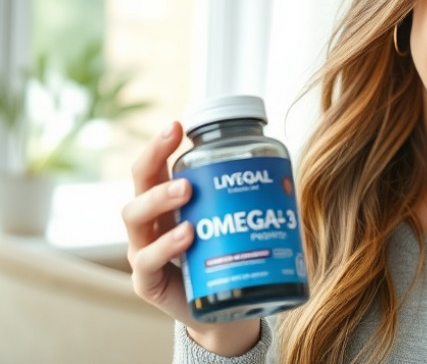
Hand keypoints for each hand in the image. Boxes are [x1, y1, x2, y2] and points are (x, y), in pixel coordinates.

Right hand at [123, 121, 259, 355]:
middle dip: (157, 170)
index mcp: (166, 203)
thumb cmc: (227, 257)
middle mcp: (149, 223)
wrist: (228, 309)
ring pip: (136, 220)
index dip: (159, 146)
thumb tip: (281, 165)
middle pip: (138, 188)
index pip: (154, 168)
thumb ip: (243, 196)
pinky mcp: (147, 282)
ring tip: (187, 193)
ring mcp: (144, 252)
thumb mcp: (231, 221)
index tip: (176, 126)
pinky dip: (165, 246)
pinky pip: (147, 262)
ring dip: (160, 202)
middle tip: (188, 175)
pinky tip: (187, 235)